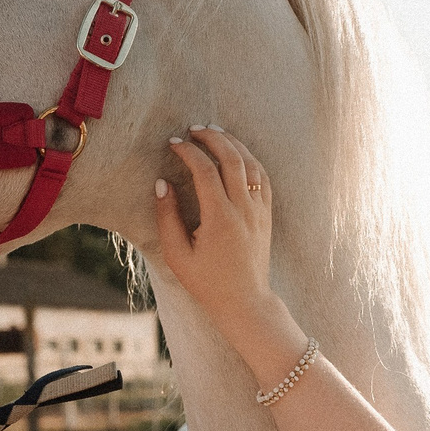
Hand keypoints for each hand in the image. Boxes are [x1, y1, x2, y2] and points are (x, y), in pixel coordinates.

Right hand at [152, 126, 294, 349]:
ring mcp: (259, 211)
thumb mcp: (177, 254)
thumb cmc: (207, 282)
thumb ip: (167, 216)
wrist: (245, 301)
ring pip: (251, 164)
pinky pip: (263, 178)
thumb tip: (162, 183)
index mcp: (220, 218)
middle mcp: (244, 209)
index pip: (204, 170)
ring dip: (233, 143)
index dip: (188, 152)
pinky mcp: (267, 215)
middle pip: (232, 158)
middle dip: (212, 138)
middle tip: (194, 128)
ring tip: (215, 132)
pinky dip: (250, 159)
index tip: (173, 143)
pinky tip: (238, 153)